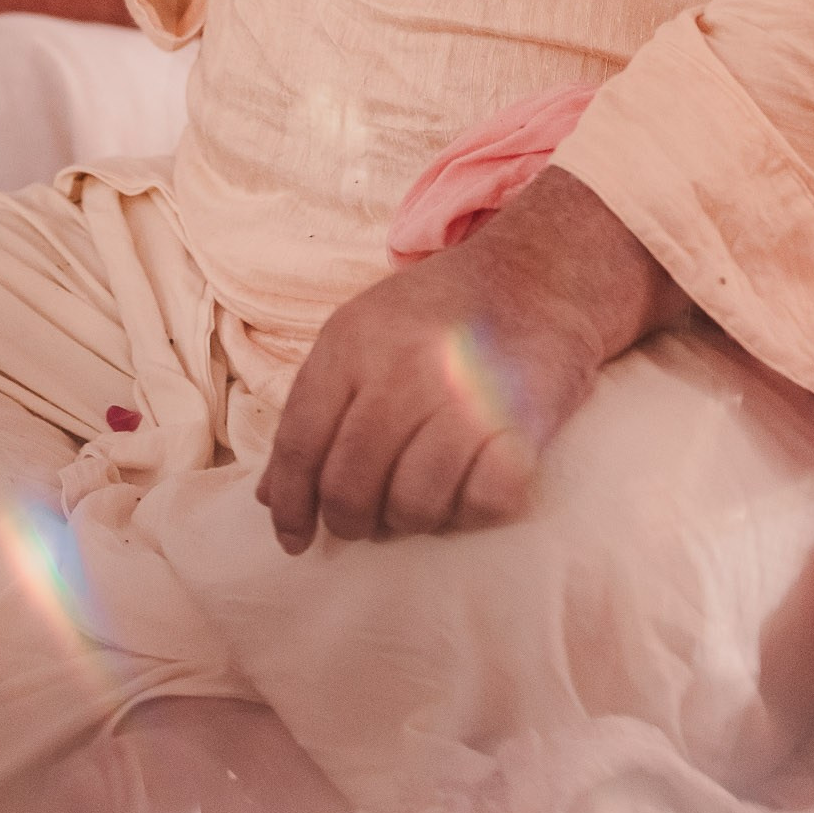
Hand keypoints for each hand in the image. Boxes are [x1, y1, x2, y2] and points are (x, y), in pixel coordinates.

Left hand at [256, 166, 684, 553]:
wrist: (540, 274)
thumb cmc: (441, 312)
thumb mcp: (362, 333)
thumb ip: (315, 406)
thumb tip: (273, 496)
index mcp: (352, 341)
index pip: (300, 442)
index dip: (291, 502)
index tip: (293, 538)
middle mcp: (403, 368)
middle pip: (350, 483)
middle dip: (349, 521)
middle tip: (364, 524)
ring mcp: (464, 397)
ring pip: (413, 505)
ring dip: (410, 521)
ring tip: (418, 504)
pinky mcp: (522, 423)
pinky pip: (482, 504)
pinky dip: (471, 512)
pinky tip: (468, 491)